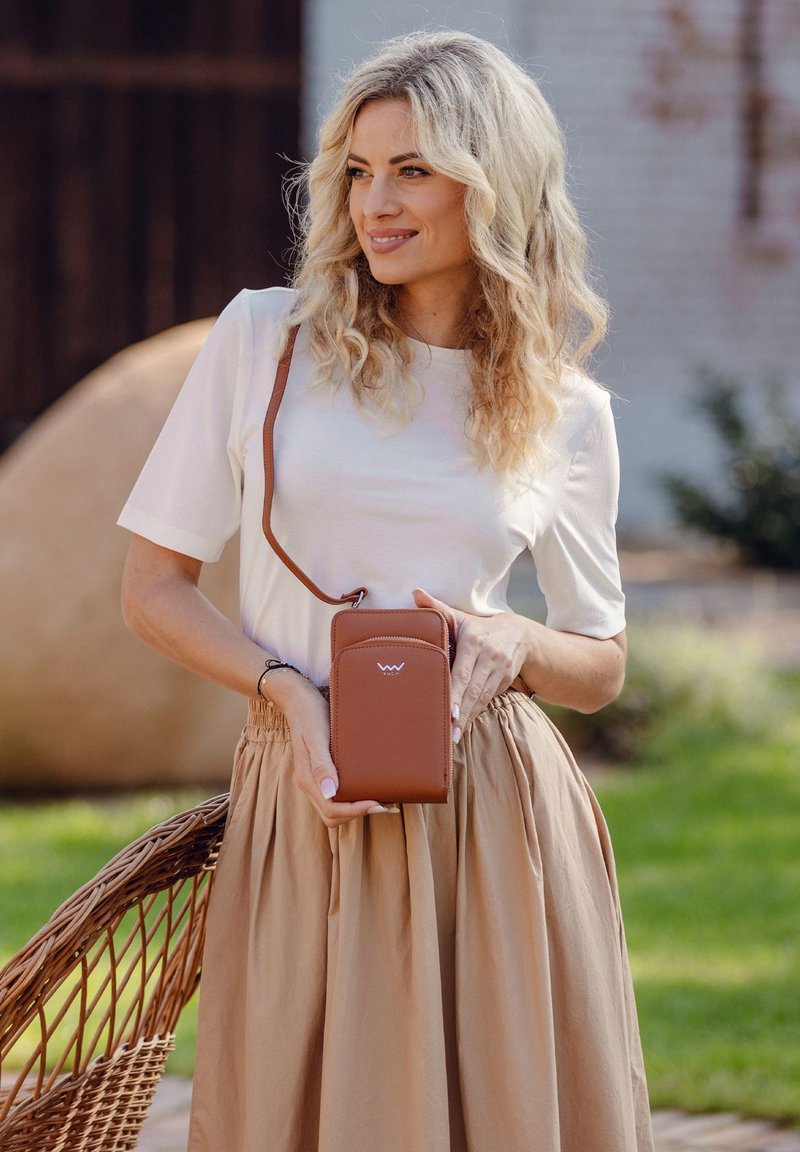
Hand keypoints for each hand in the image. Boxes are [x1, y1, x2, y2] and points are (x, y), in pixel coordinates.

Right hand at [265, 671, 394, 825]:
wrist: (300, 700)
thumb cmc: (310, 715)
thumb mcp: (317, 737)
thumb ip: (321, 765)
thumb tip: (330, 792)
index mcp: (307, 778)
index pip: (331, 809)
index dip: (354, 811)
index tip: (376, 803)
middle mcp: (310, 783)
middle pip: (332, 815)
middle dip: (357, 814)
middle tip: (384, 805)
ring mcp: (315, 780)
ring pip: (334, 808)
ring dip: (356, 810)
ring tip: (382, 800)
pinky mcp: (322, 773)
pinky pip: (336, 795)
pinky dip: (353, 799)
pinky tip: (369, 788)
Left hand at [412, 588, 532, 740]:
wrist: (520, 635)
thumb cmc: (480, 628)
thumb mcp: (461, 617)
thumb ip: (438, 608)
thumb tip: (415, 593)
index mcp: (474, 640)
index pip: (463, 670)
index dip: (456, 691)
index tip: (448, 709)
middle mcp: (489, 655)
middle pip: (473, 688)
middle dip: (461, 711)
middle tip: (449, 731)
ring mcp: (500, 669)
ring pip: (481, 697)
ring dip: (467, 718)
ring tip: (454, 736)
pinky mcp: (505, 680)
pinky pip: (488, 700)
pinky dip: (475, 714)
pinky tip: (463, 728)